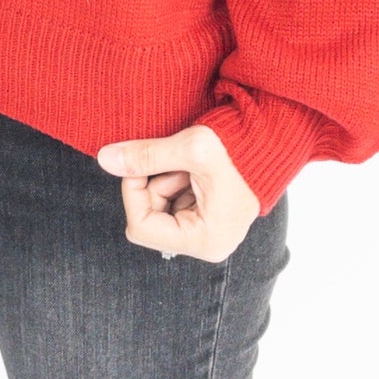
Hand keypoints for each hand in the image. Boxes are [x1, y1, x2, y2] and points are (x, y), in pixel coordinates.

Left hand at [96, 124, 259, 262]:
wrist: (274, 135)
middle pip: (148, 219)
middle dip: (152, 184)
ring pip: (158, 208)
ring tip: (190, 162)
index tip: (140, 163)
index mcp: (205, 240)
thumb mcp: (190, 148)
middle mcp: (207, 243)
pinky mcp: (207, 217)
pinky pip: (173, 202)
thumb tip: (104, 158)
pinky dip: (175, 179)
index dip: (133, 192)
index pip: (141, 227)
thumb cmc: (240, 146)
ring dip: (165, 179)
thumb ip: (145, 156)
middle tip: (174, 160)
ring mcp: (207, 231)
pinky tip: (194, 166)